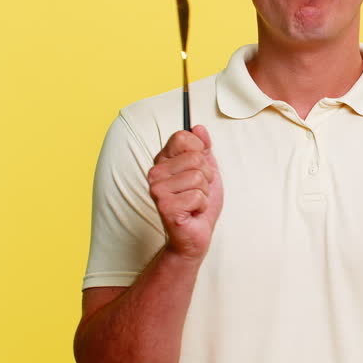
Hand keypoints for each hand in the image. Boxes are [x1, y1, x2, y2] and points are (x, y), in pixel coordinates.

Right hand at [148, 125, 223, 260]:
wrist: (194, 235)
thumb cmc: (198, 204)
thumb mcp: (206, 170)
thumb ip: (203, 147)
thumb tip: (198, 127)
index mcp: (162, 161)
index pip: (183, 137)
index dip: (199, 151)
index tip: (198, 167)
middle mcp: (155, 173)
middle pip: (196, 158)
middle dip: (206, 176)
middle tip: (197, 190)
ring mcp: (158, 190)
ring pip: (198, 177)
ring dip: (204, 193)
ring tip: (194, 202)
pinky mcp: (165, 206)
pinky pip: (198, 196)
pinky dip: (202, 206)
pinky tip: (192, 213)